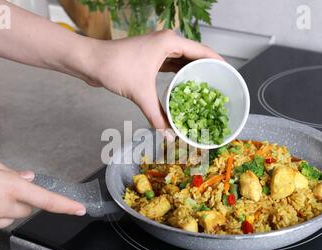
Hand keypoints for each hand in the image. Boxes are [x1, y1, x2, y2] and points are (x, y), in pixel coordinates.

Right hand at [0, 149, 85, 234]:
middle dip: (25, 200)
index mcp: (9, 187)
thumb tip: (25, 176)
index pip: (45, 200)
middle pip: (27, 210)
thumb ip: (9, 170)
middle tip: (8, 187)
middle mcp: (1, 207)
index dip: (65, 206)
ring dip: (7, 208)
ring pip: (9, 219)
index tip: (78, 209)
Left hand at [77, 30, 223, 128]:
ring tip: (207, 88)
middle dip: (208, 70)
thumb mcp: (140, 93)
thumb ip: (156, 115)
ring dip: (194, 73)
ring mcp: (158, 48)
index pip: (203, 51)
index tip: (231, 75)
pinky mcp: (150, 56)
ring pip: (183, 60)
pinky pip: (172, 64)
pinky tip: (185, 87)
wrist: (91, 62)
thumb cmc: (114, 68)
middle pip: (195, 55)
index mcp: (169, 42)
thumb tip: (168, 134)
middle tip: (220, 86)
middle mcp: (166, 42)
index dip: (219, 62)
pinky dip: (179, 75)